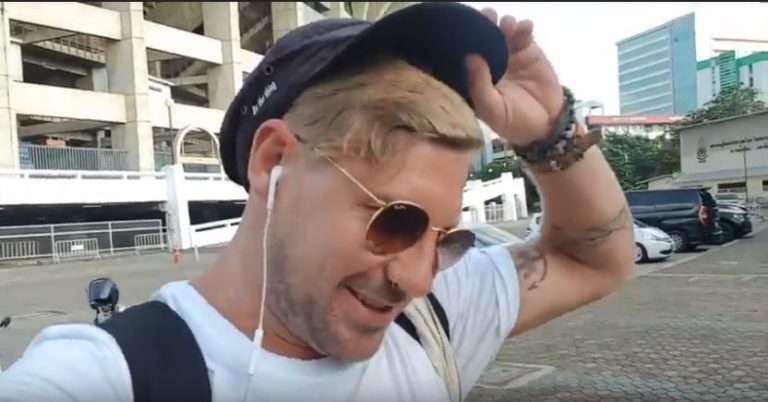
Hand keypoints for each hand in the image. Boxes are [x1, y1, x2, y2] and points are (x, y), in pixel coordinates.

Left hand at [466, 8, 564, 145]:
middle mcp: (488, 63)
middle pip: (481, 38)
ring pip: (502, 32)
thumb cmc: (514, 122)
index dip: (461, 41)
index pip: (464, 54)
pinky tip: (524, 26)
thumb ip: (480, 85)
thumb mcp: (493, 109)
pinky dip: (523, 26)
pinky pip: (524, 33)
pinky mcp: (527, 50)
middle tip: (487, 17)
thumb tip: (469, 57)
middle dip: (482, 25)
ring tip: (507, 24)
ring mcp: (508, 55)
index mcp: (474, 77)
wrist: (546, 125)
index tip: (462, 28)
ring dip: (503, 24)